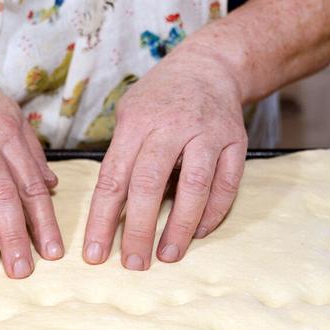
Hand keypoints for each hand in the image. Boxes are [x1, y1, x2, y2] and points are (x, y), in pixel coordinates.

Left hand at [82, 41, 247, 269]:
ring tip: (167, 256)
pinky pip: (226, 185)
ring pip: (194, 187)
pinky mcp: (235, 142)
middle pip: (149, 184)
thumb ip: (120, 155)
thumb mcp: (129, 113)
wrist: (210, 65)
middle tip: (132, 263)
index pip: (114, 177)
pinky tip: (199, 233)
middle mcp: (172, 126)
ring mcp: (207, 133)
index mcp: (137, 121)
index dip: (102, 218)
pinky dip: (214, 213)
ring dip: (179, 227)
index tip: (94, 253)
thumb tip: (109, 210)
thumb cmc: (160, 98)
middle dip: (138, 229)